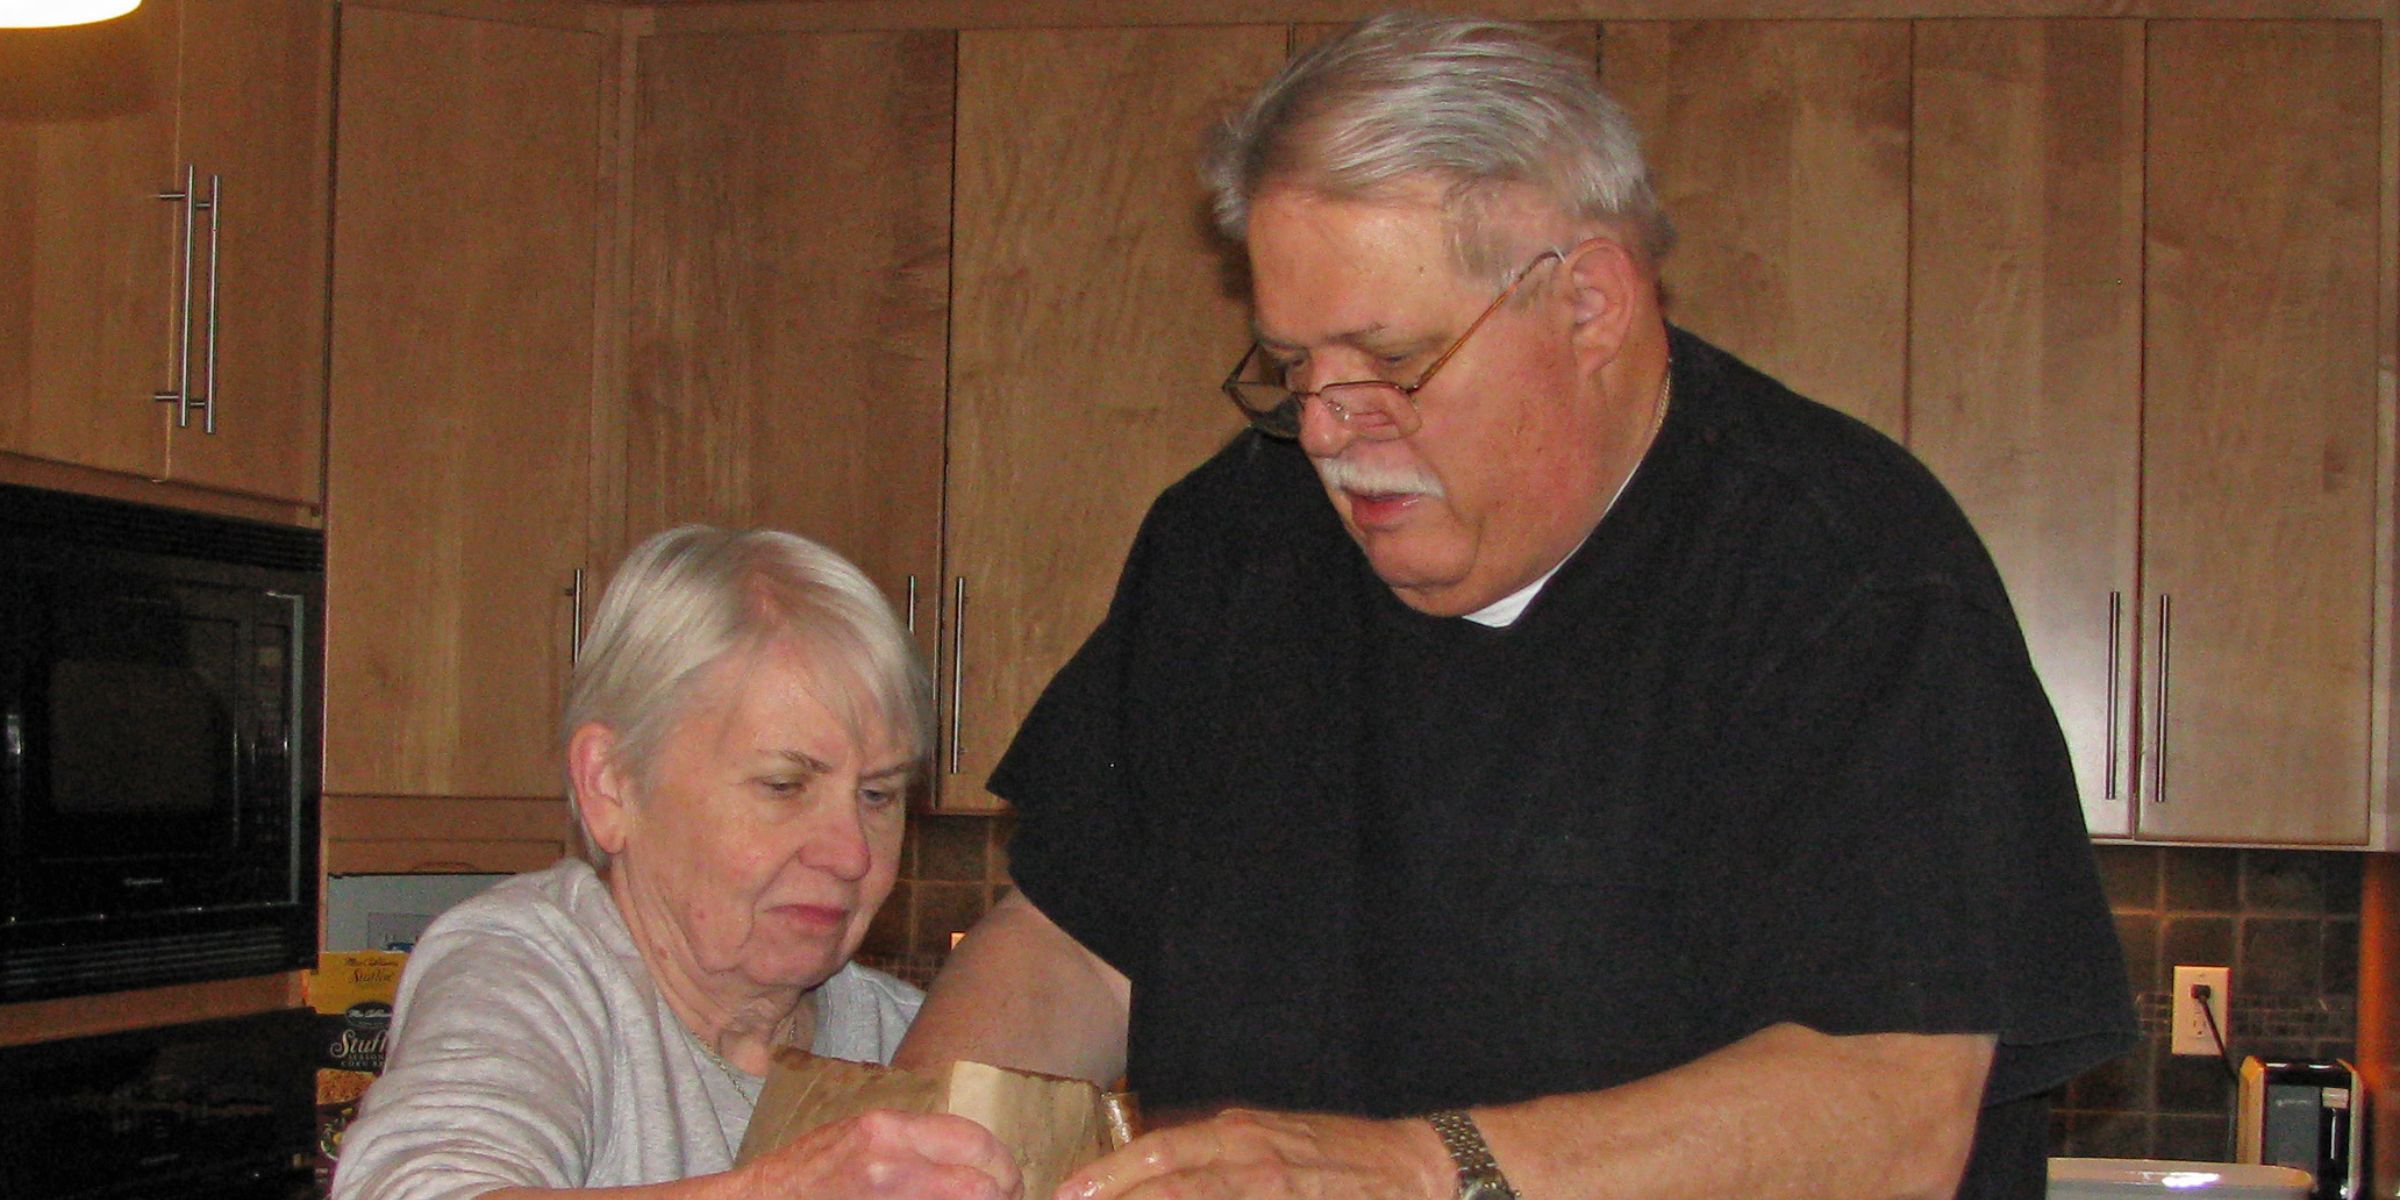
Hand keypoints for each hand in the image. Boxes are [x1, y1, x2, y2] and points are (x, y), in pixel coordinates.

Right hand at [734, 1108, 1022, 1199]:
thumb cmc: (807, 1174)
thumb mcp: (861, 1136)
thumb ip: (916, 1142)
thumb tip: (975, 1161)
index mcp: (888, 1131)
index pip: (976, 1141)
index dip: (1002, 1165)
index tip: (1006, 1180)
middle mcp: (891, 1165)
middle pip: (983, 1187)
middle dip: (1001, 1196)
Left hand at [1055, 1108, 1450, 1199]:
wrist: (1416, 1167)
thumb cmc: (1336, 1157)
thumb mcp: (1268, 1138)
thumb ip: (1214, 1154)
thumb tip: (1154, 1171)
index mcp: (1239, 1133)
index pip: (1161, 1152)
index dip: (1111, 1174)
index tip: (1070, 1194)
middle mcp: (1251, 1157)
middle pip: (1169, 1181)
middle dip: (1116, 1199)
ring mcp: (1275, 1189)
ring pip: (1198, 1198)